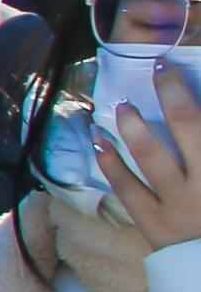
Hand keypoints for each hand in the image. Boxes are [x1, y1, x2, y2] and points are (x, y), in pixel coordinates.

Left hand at [96, 65, 200, 249]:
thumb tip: (193, 125)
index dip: (190, 92)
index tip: (180, 67)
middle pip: (188, 125)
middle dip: (173, 92)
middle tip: (160, 68)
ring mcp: (178, 204)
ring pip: (152, 155)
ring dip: (135, 125)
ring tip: (122, 104)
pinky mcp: (153, 224)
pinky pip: (128, 189)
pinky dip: (111, 164)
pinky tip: (99, 142)